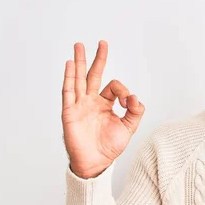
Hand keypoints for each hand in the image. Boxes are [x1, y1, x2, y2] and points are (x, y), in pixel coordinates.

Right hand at [62, 40, 144, 177]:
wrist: (97, 162)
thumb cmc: (110, 147)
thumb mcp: (129, 127)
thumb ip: (135, 111)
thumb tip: (135, 96)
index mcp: (105, 104)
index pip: (114, 87)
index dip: (123, 90)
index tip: (128, 101)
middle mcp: (92, 101)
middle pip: (94, 75)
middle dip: (98, 58)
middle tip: (102, 42)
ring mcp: (80, 105)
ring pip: (79, 79)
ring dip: (79, 62)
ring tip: (79, 45)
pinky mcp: (70, 112)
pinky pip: (68, 91)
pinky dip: (69, 77)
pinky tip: (70, 64)